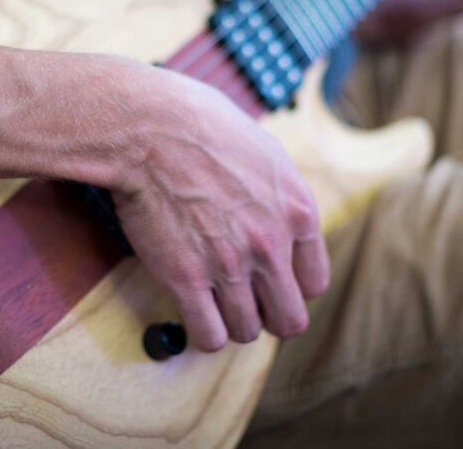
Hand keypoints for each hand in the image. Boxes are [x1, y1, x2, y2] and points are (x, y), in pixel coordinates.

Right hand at [111, 64, 329, 350]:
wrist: (149, 127)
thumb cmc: (200, 127)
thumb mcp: (264, 154)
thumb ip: (280, 197)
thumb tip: (281, 221)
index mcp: (298, 212)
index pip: (314, 284)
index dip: (290, 286)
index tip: (268, 280)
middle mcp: (271, 245)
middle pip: (289, 319)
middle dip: (267, 314)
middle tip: (244, 299)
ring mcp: (230, 265)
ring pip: (247, 331)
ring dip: (230, 321)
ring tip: (212, 300)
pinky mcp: (186, 278)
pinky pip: (209, 336)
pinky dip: (203, 332)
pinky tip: (193, 310)